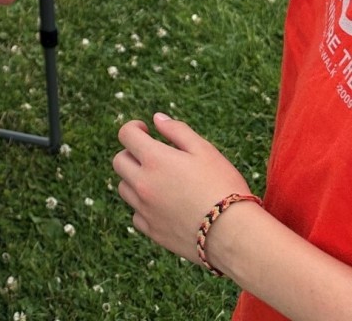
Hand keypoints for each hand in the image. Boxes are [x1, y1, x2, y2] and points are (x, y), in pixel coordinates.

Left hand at [113, 113, 251, 263]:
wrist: (235, 235)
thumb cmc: (223, 186)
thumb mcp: (204, 150)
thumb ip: (177, 130)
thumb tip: (156, 119)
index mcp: (154, 159)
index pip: (126, 134)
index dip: (133, 128)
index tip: (145, 130)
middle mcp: (142, 183)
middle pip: (119, 161)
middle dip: (131, 153)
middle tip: (152, 156)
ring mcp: (145, 209)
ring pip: (124, 188)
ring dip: (135, 180)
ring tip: (158, 181)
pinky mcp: (152, 231)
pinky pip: (136, 215)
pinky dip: (144, 207)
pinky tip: (162, 206)